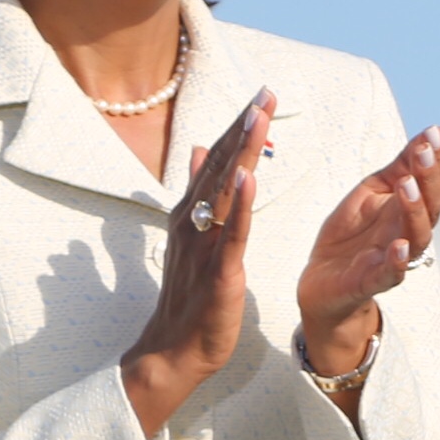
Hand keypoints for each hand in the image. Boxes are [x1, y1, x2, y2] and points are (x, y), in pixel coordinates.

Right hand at [119, 92, 270, 437]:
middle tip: (266, 92)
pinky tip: (248, 179)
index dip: (239, 127)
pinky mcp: (219, 271)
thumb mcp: (195, 236)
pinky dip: (240, 206)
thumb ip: (199, 192)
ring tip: (258, 118)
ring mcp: (204, 244)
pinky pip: (231, 233)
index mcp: (191, 212)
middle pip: (222, 166)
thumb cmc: (190, 293)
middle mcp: (194, 221)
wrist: (174, 348)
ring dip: (242, 153)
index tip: (260, 95)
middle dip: (244, 128)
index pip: (218, 161)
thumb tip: (204, 149)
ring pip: (226, 191)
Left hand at [296, 125, 439, 386]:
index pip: (437, 183)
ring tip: (408, 185)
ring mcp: (394, 257)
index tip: (436, 133)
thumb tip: (439, 131)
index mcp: (411, 208)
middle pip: (433, 205)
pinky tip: (400, 246)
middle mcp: (410, 231)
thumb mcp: (373, 190)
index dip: (438, 159)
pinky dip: (398, 262)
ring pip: (418, 235)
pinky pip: (391, 273)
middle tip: (424, 151)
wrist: (323, 280)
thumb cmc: (353, 234)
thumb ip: (402, 165)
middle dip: (430, 177)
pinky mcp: (372, 280)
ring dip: (416, 211)